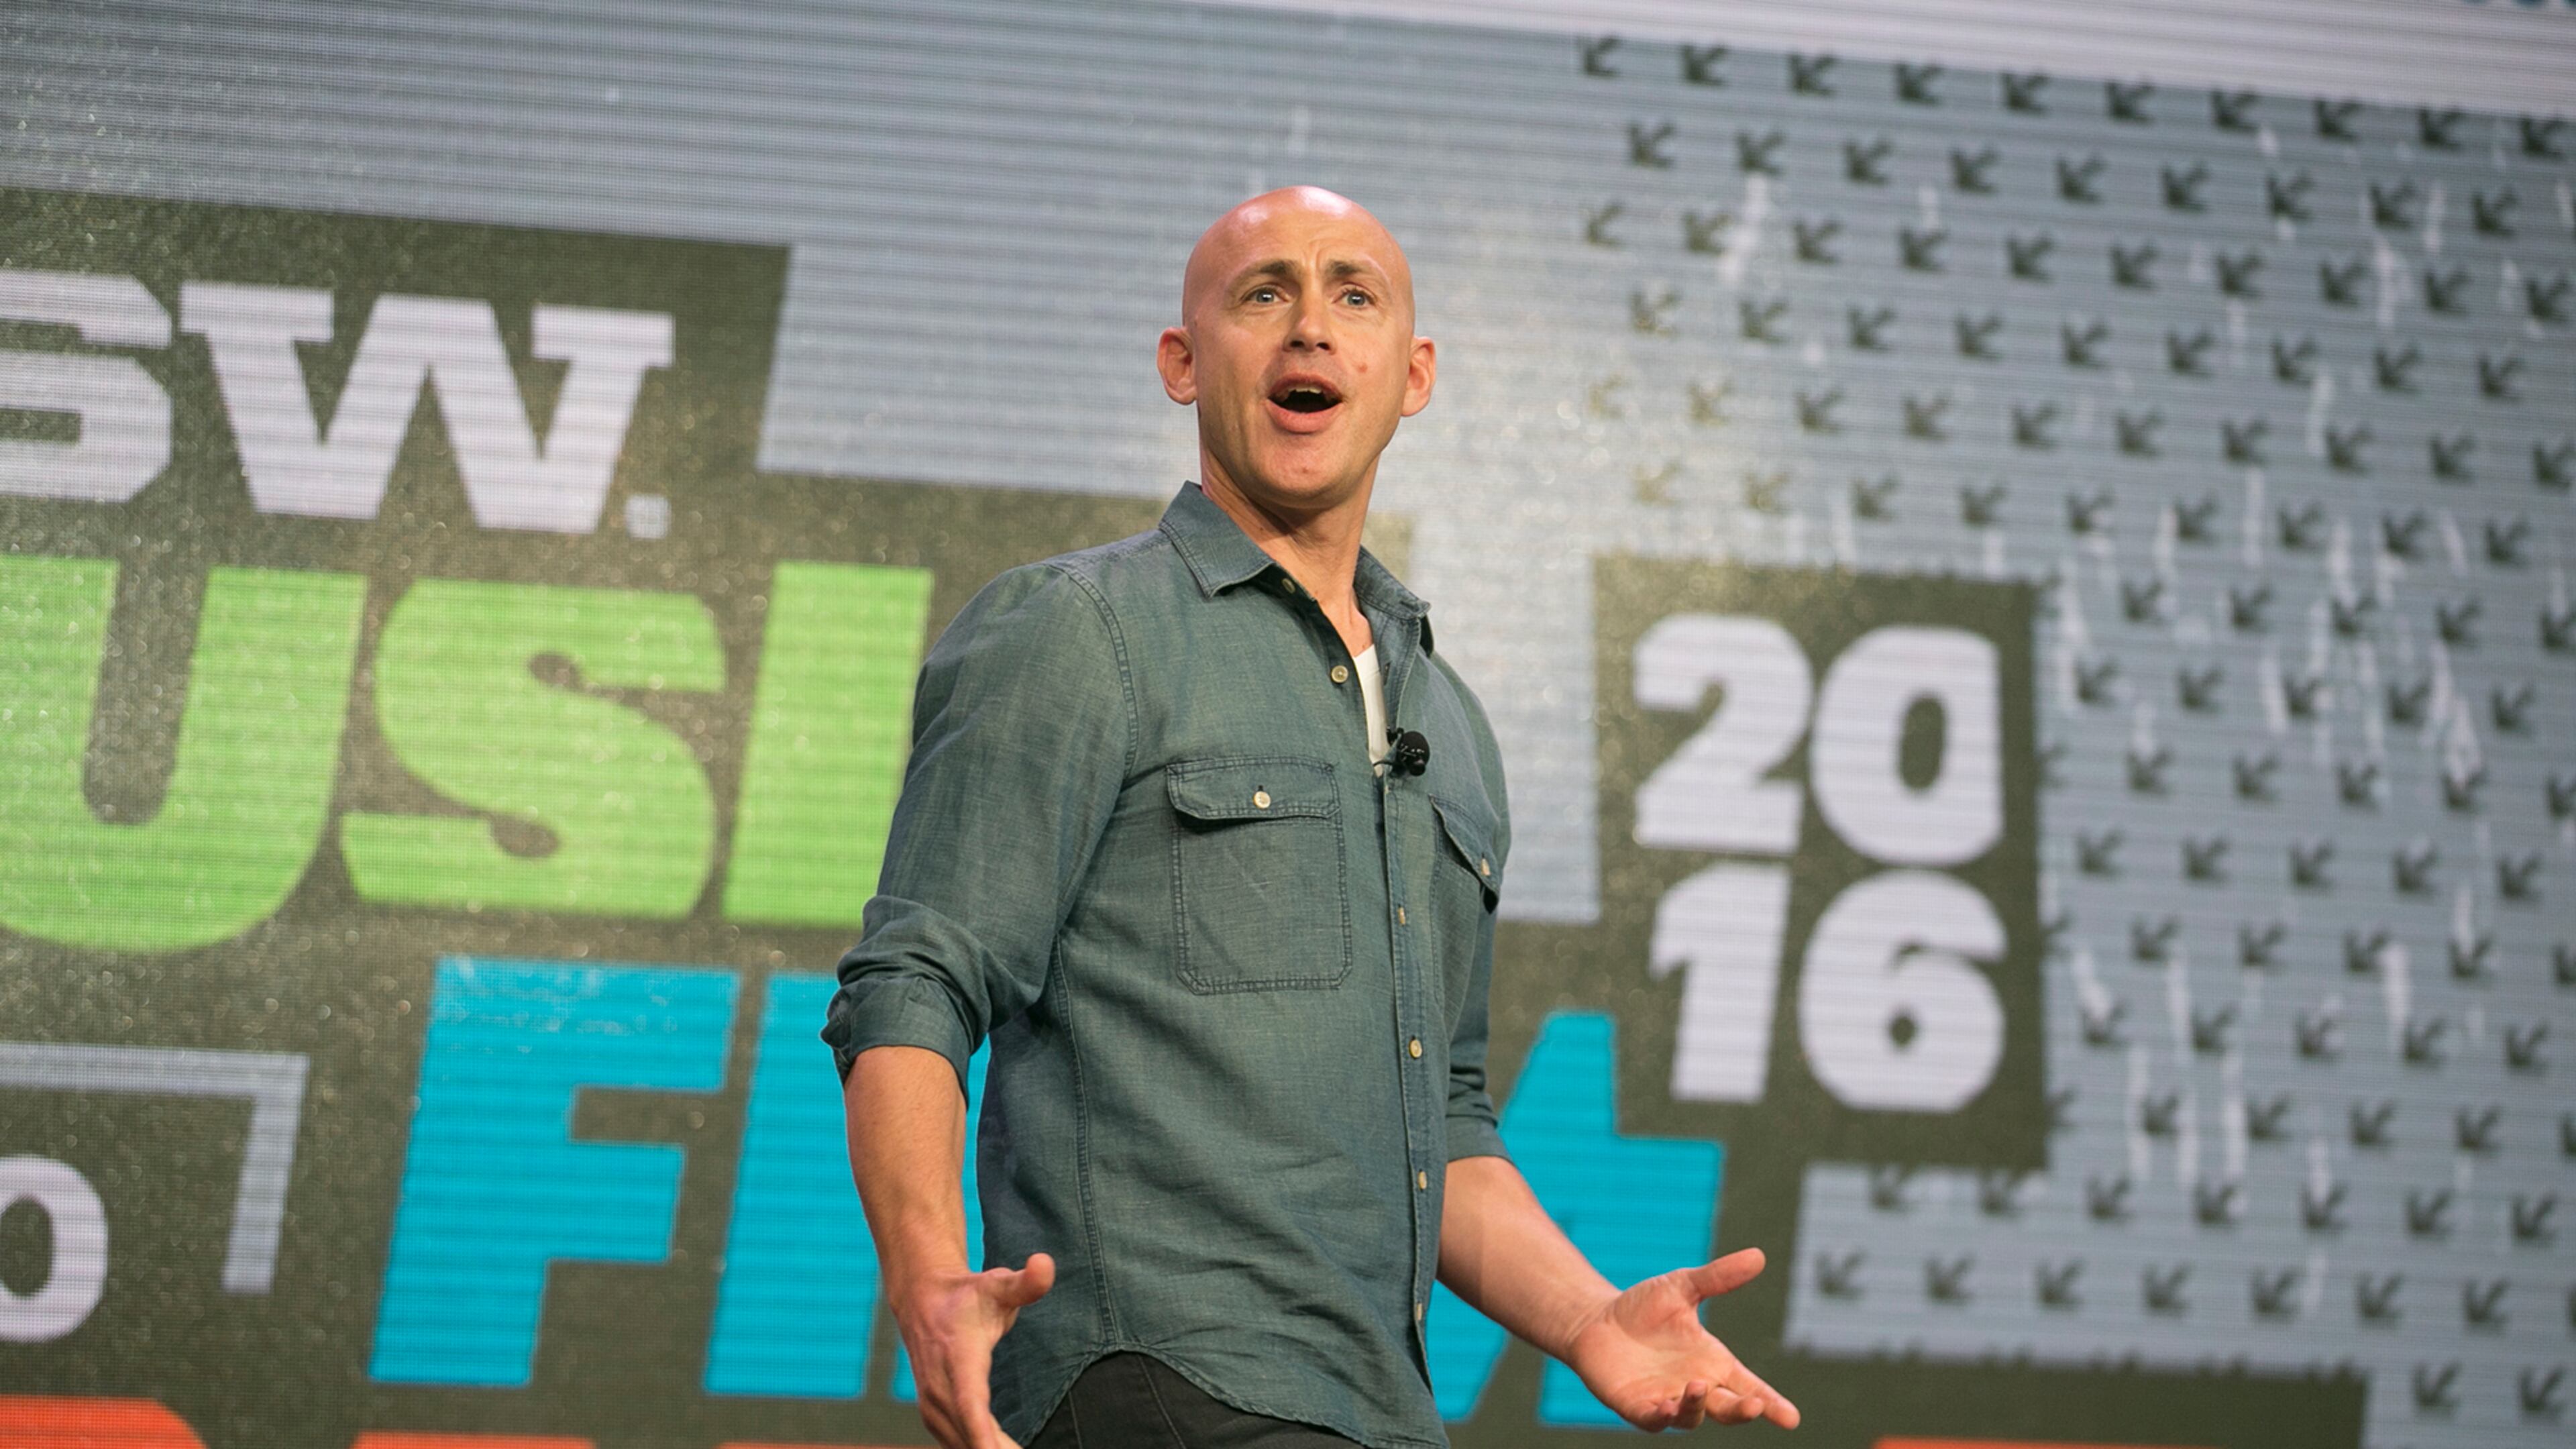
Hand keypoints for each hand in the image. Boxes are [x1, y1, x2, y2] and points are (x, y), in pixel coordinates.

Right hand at [892, 1252, 1055, 1448]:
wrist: (923, 1302)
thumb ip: (1025, 1282)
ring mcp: (933, 1404)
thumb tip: (1045, 1263)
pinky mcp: (935, 1415)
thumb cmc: (968, 1295)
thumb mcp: (998, 1284)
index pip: (970, 1403)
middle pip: (968, 1434)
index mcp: (958, 1357)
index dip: (982, 1434)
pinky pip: (957, 1443)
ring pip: (960, 1443)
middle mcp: (940, 1387)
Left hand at [1560, 1248, 1798, 1431]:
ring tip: (1698, 1385)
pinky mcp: (1636, 1406)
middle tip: (1756, 1405)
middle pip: (1727, 1408)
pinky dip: (1662, 1417)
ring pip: (1691, 1417)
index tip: (1792, 1418)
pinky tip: (1666, 1408)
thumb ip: (1718, 1277)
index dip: (1771, 1403)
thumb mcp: (1682, 1287)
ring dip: (1697, 1406)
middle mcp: (1694, 1386)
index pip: (1748, 1387)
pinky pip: (1652, 1420)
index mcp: (1712, 1363)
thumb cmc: (1645, 1308)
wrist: (1598, 1320)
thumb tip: (1758, 1256)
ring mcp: (1666, 1400)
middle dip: (1743, 1410)